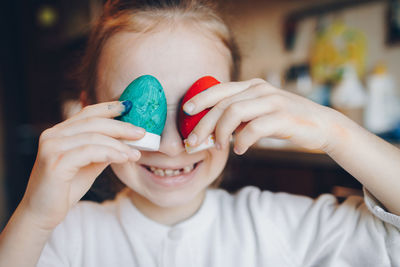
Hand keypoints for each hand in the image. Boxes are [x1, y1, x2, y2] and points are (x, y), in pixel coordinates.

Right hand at [20, 101, 144, 229]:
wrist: (43, 214)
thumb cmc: (65, 188)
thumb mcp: (89, 164)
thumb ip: (103, 149)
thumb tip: (126, 140)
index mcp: (59, 132)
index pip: (87, 113)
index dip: (109, 108)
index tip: (131, 107)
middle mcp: (52, 135)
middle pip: (93, 122)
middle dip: (121, 126)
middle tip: (141, 133)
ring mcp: (51, 147)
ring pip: (93, 137)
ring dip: (119, 144)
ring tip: (136, 153)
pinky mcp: (54, 162)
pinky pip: (89, 152)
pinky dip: (110, 153)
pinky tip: (124, 158)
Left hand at [183, 78, 344, 153]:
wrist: (322, 125)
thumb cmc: (286, 121)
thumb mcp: (260, 113)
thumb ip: (240, 116)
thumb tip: (214, 129)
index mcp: (252, 86)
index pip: (220, 89)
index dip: (201, 99)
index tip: (186, 111)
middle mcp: (260, 89)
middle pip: (222, 104)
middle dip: (203, 124)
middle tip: (193, 141)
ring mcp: (272, 101)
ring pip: (234, 113)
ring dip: (221, 133)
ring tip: (219, 147)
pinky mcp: (282, 116)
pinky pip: (254, 128)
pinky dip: (242, 141)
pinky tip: (241, 150)